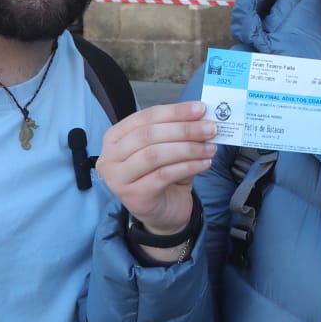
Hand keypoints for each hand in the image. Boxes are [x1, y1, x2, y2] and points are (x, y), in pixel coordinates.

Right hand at [94, 101, 215, 234]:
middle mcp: (110, 156)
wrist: (163, 212)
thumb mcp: (169, 148)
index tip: (201, 109)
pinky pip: (163, 175)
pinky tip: (204, 163)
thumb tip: (202, 116)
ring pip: (154, 155)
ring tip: (210, 148)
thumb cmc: (163, 175)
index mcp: (116, 136)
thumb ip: (179, 131)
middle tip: (210, 129)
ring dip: (187, 149)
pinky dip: (188, 166)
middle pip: (148, 135)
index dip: (175, 111)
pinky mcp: (134, 196)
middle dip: (184, 129)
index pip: (146, 116)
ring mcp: (118, 178)